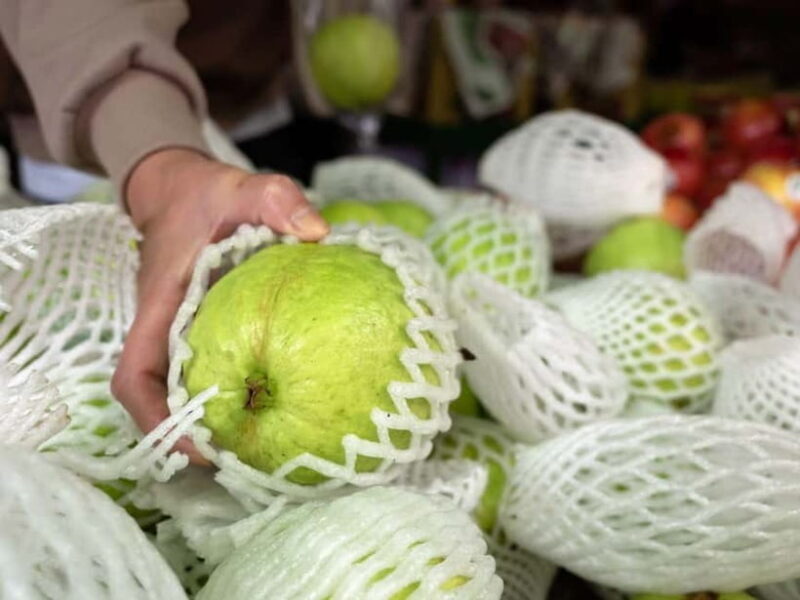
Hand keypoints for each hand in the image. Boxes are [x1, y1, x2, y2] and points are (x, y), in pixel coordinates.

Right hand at [111, 149, 327, 462]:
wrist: (180, 187)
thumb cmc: (205, 193)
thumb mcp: (241, 186)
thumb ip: (275, 198)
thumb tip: (316, 234)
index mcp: (159, 306)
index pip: (134, 376)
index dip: (156, 419)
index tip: (197, 447)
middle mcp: (163, 329)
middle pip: (160, 400)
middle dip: (192, 437)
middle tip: (245, 463)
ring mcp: (180, 333)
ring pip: (185, 392)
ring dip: (212, 423)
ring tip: (262, 447)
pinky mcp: (201, 331)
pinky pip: (210, 371)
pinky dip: (232, 394)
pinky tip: (276, 403)